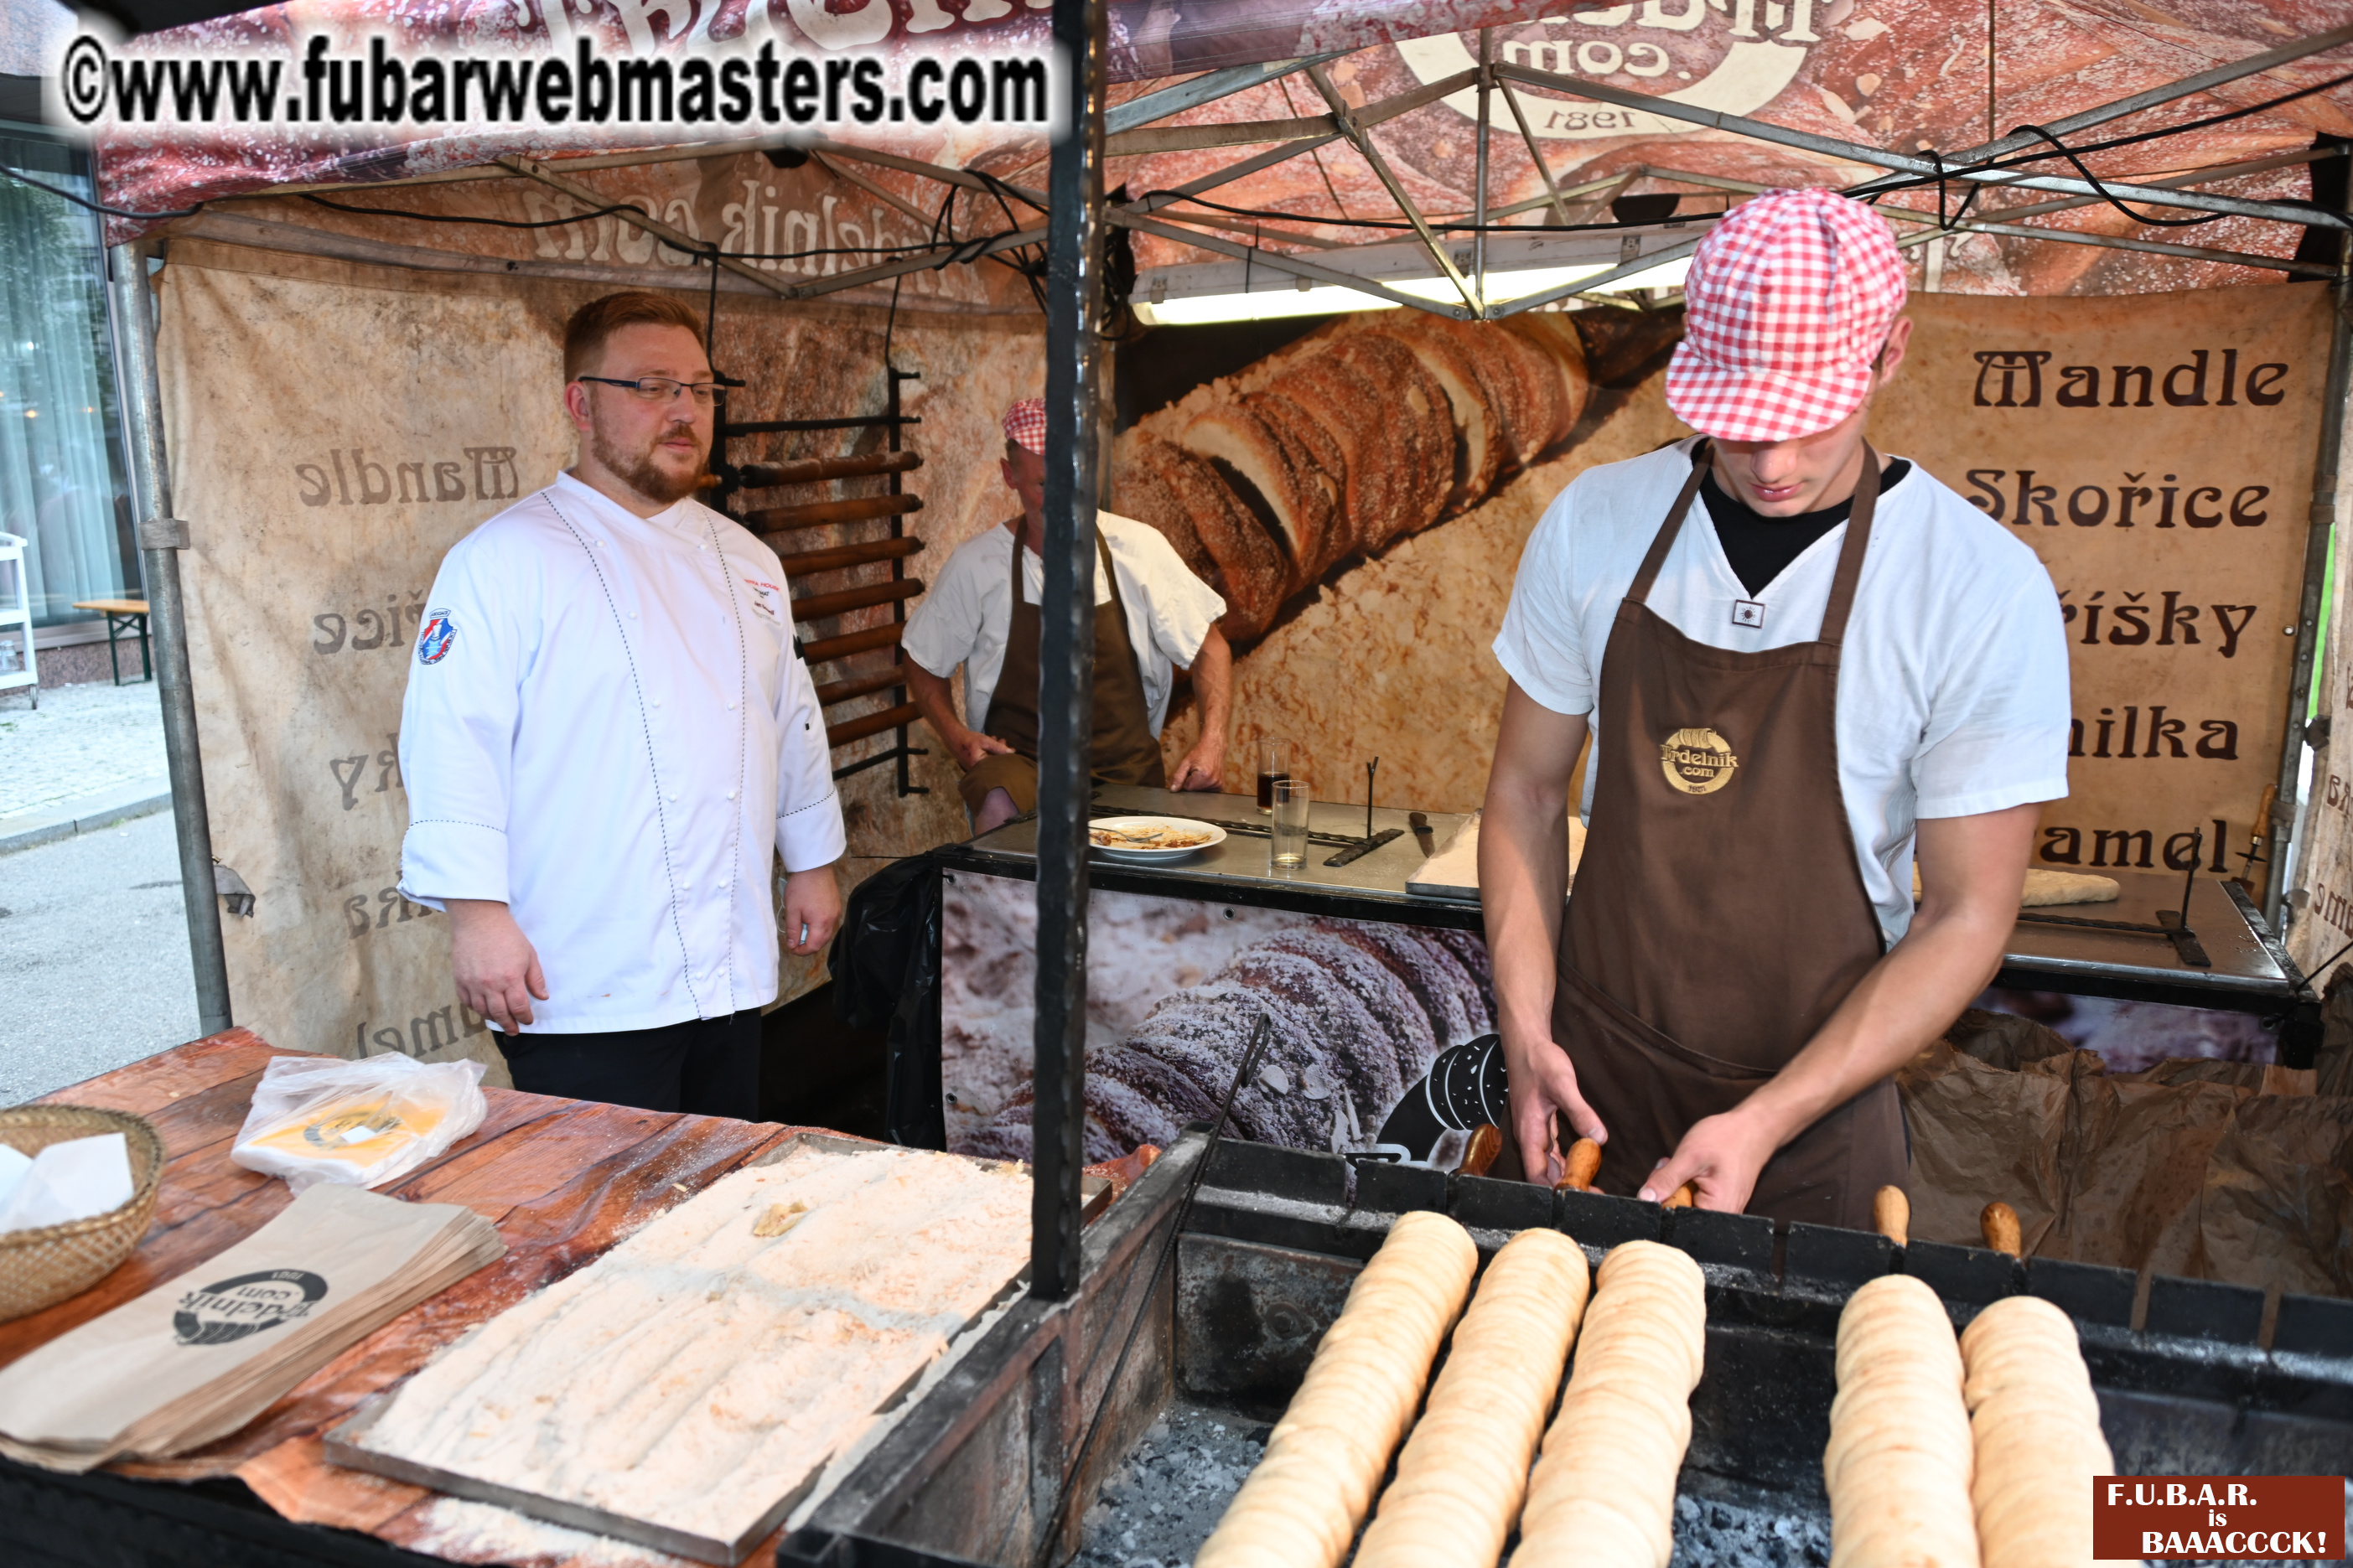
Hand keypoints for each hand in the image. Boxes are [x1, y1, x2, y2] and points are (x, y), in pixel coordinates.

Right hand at [447, 899, 546, 1033]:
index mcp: (510, 978)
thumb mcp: (529, 955)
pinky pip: (466, 1002)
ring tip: (500, 1021)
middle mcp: (490, 985)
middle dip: (509, 1025)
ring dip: (493, 1019)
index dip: (525, 1018)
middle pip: (500, 1014)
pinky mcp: (460, 979)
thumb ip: (536, 978)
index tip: (528, 1021)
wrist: (479, 920)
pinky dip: (475, 1008)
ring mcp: (473, 983)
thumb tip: (542, 997)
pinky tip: (483, 1008)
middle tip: (514, 1030)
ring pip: (482, 1011)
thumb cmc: (507, 935)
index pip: (519, 1007)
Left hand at [782, 866, 843, 954]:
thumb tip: (792, 945)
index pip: (813, 946)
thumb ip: (793, 930)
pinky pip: (828, 923)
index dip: (801, 951)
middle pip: (822, 941)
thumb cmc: (802, 886)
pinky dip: (819, 927)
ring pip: (826, 933)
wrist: (814, 867)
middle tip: (795, 941)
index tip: (791, 948)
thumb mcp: (792, 910)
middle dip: (808, 945)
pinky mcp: (836, 906)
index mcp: (821, 922)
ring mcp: (836, 912)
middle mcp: (832, 920)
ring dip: (814, 936)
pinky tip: (809, 920)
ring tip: (801, 929)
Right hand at [952, 728, 1012, 770]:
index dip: (1006, 756)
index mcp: (980, 765)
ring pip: (990, 762)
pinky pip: (985, 762)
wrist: (953, 738)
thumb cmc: (969, 739)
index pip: (998, 764)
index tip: (1012, 748)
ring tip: (997, 740)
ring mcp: (975, 770)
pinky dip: (989, 754)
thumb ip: (998, 747)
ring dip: (995, 752)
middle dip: (1001, 752)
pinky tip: (990, 746)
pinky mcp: (974, 767)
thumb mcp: (985, 741)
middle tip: (1003, 741)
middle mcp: (977, 771)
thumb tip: (1012, 752)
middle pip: (995, 764)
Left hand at [1168, 739, 1225, 791]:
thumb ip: (1178, 777)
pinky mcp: (1220, 786)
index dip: (1186, 780)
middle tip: (1197, 772)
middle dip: (1192, 783)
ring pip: (1201, 792)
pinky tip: (1207, 777)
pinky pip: (1208, 792)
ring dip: (1199, 785)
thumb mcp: (1186, 763)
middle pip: (1194, 791)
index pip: (1187, 788)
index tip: (1190, 772)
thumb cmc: (1200, 754)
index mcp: (1203, 775)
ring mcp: (1218, 784)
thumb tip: (1173, 790)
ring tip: (1202, 773)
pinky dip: (1205, 786)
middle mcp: (1212, 781)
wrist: (1214, 748)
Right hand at [1502, 1031, 1605, 1183]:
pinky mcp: (1541, 1122)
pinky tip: (1581, 1161)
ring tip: (1589, 1184)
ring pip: (1548, 1161)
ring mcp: (1535, 1129)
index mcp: (1529, 1132)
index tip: (1579, 1197)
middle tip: (1592, 1194)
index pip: (1537, 1174)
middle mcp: (1529, 1135)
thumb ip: (1580, 1112)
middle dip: (1565, 1186)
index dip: (1556, 1190)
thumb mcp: (1562, 1085)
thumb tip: (1599, 1138)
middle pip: (1543, 1172)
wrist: (1526, 1042)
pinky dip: (1565, 1158)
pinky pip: (1552, 1148)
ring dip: (1566, 1173)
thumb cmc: (1538, 1062)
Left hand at [1641, 1107, 1777, 1211]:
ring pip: (1684, 1203)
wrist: (1754, 1127)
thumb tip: (1644, 1199)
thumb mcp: (1690, 1156)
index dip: (1660, 1202)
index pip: (1675, 1220)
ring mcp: (1722, 1208)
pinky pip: (1694, 1197)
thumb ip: (1666, 1179)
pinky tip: (1686, 1167)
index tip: (1658, 1181)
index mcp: (1717, 1211)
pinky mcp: (1719, 1199)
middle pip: (1679, 1213)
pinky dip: (1685, 1181)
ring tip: (1678, 1162)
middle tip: (1667, 1165)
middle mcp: (1722, 1216)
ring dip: (1674, 1183)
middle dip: (1666, 1190)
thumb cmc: (1727, 1139)